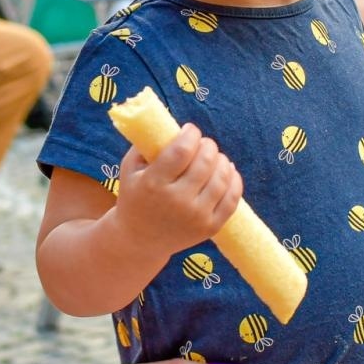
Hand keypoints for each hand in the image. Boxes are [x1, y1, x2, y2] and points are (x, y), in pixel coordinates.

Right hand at [112, 123, 241, 264]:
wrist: (139, 240)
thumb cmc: (134, 197)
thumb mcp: (129, 169)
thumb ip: (146, 144)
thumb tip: (169, 123)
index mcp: (154, 184)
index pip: (182, 150)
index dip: (191, 134)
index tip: (190, 130)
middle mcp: (177, 201)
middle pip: (205, 162)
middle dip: (207, 145)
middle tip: (203, 143)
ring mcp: (196, 217)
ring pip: (222, 178)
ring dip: (221, 160)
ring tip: (214, 156)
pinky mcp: (210, 228)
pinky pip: (232, 199)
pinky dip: (234, 179)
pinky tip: (227, 170)